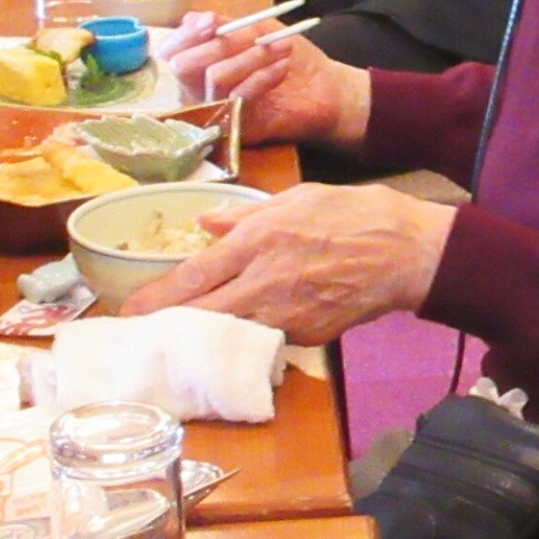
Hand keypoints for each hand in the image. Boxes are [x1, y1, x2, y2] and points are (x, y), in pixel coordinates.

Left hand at [119, 181, 454, 341]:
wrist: (410, 253)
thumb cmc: (358, 215)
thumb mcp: (298, 198)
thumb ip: (247, 214)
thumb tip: (206, 224)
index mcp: (259, 242)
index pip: (192, 277)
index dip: (155, 300)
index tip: (128, 313)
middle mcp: (265, 283)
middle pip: (200, 316)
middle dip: (168, 326)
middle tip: (142, 334)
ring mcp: (286, 316)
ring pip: (227, 335)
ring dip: (203, 337)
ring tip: (180, 336)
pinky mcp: (307, 337)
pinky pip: (264, 340)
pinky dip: (247, 338)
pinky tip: (238, 334)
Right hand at [154, 12, 367, 147]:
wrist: (327, 89)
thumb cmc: (289, 57)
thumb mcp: (258, 30)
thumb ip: (226, 24)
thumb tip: (192, 19)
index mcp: (201, 62)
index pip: (170, 51)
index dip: (186, 35)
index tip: (212, 22)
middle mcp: (201, 89)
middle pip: (183, 67)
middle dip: (219, 44)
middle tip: (252, 35)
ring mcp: (218, 110)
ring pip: (215, 78)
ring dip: (250, 56)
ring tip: (282, 48)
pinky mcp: (239, 127)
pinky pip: (240, 97)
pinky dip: (263, 76)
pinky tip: (283, 67)